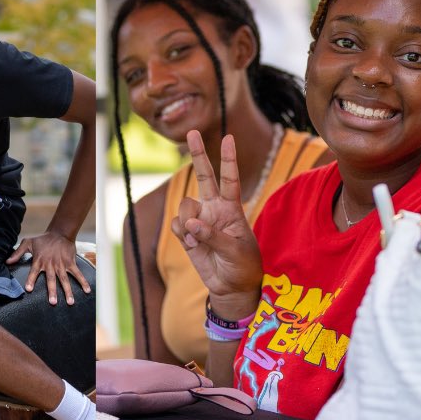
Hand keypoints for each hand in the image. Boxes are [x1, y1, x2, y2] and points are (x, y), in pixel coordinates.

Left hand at [7, 230, 90, 305]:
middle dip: (52, 291)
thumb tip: (7, 261)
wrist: (59, 232)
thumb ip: (18, 253)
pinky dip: (82, 282)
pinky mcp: (70, 263)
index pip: (33, 272)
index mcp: (39, 260)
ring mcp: (61, 264)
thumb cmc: (42, 239)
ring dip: (68, 291)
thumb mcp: (28, 242)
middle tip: (52, 302)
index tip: (28, 289)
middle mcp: (50, 264)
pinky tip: (87, 291)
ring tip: (70, 302)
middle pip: (51, 279)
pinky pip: (77, 273)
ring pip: (64, 279)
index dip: (30, 280)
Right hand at [170, 131, 262, 313]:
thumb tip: (190, 222)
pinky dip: (182, 233)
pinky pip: (177, 224)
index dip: (228, 159)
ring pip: (185, 205)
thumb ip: (213, 235)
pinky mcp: (186, 233)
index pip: (230, 179)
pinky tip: (191, 244)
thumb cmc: (243, 266)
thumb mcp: (236, 251)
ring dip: (188, 220)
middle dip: (198, 154)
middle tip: (192, 131)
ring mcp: (199, 219)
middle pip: (205, 176)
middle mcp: (214, 208)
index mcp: (232, 209)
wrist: (231, 288)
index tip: (228, 137)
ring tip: (197, 238)